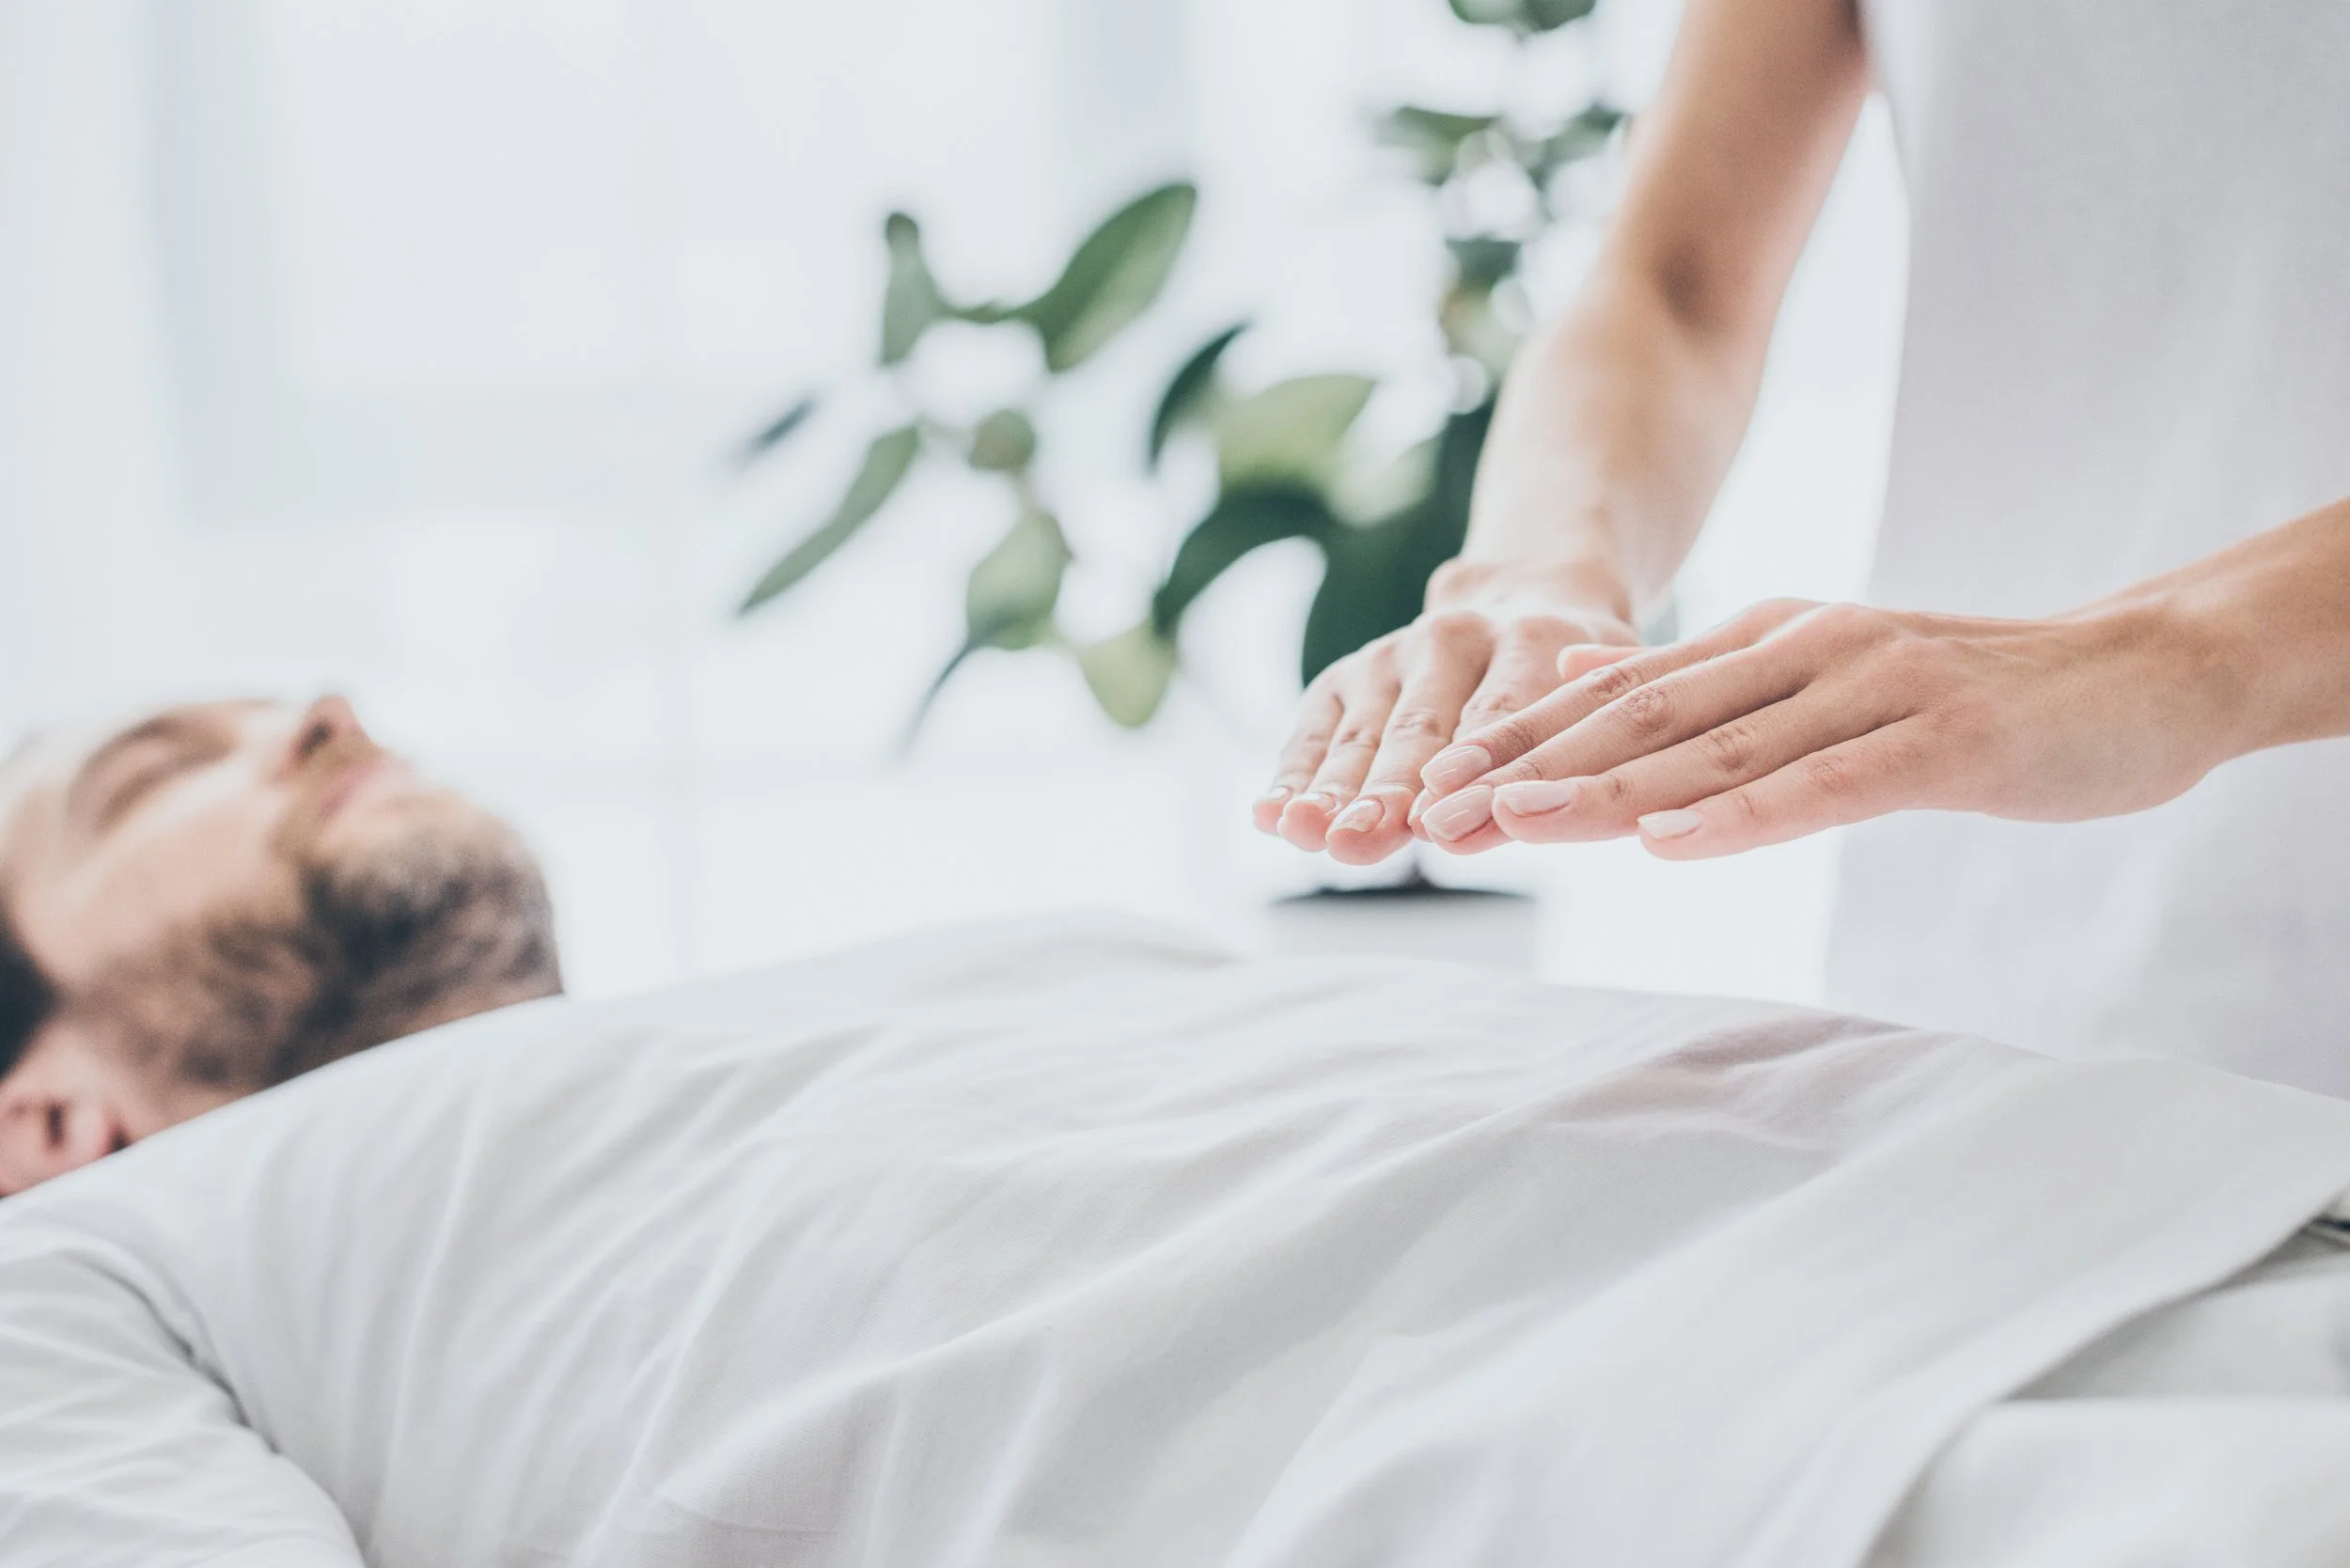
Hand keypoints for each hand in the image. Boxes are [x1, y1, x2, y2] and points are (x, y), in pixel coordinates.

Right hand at [1255, 562, 1640, 864]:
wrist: (1525, 600)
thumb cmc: (1579, 683)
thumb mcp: (1611, 696)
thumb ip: (1592, 744)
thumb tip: (1554, 807)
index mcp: (1536, 637)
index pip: (1500, 717)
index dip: (1469, 774)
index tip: (1438, 827)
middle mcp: (1456, 636)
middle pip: (1420, 728)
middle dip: (1387, 789)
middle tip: (1361, 839)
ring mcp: (1392, 653)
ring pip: (1363, 733)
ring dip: (1331, 790)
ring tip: (1308, 833)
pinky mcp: (1349, 676)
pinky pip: (1315, 730)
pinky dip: (1293, 775)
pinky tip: (1269, 816)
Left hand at [1411, 595, 2232, 858]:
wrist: (2145, 674)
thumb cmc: (1976, 693)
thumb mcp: (1823, 675)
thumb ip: (1711, 684)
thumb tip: (1589, 680)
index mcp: (1769, 641)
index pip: (1621, 694)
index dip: (1521, 740)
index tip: (1430, 787)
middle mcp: (1805, 650)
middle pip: (1643, 717)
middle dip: (1531, 768)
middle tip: (1436, 815)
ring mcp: (1875, 687)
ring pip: (1716, 750)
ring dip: (1607, 792)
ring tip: (1514, 825)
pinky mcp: (1943, 738)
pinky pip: (1826, 783)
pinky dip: (1743, 815)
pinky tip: (1671, 844)